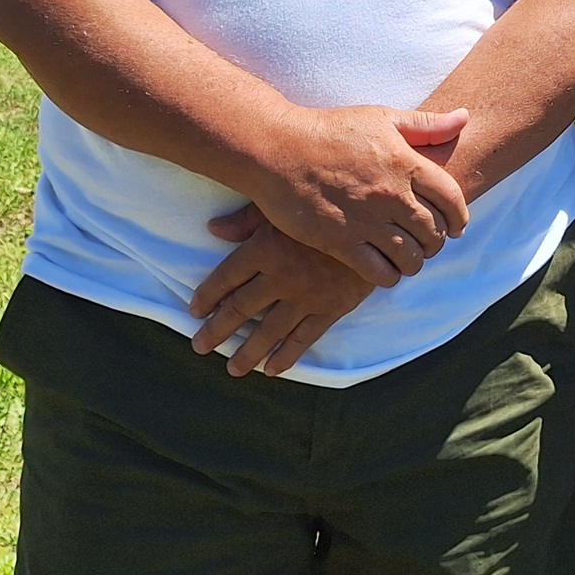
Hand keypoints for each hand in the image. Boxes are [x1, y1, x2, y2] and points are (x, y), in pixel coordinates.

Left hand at [190, 217, 373, 376]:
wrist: (380, 221)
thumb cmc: (326, 206)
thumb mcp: (284, 205)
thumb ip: (247, 219)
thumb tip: (213, 229)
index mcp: (264, 248)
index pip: (225, 278)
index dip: (207, 295)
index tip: (194, 310)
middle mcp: (280, 277)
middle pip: (239, 309)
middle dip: (216, 331)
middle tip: (199, 347)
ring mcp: (306, 296)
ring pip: (268, 331)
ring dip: (247, 352)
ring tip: (232, 368)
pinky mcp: (331, 308)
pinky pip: (304, 338)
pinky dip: (287, 356)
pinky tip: (271, 370)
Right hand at [241, 105, 471, 286]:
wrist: (277, 150)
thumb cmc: (330, 130)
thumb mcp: (381, 118)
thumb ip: (425, 125)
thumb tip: (465, 117)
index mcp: (405, 163)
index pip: (451, 199)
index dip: (460, 217)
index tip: (457, 226)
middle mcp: (390, 195)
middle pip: (434, 231)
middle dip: (437, 242)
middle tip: (430, 243)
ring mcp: (366, 220)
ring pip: (410, 256)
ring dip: (415, 262)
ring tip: (410, 259)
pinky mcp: (341, 242)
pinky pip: (379, 272)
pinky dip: (390, 276)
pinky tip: (386, 271)